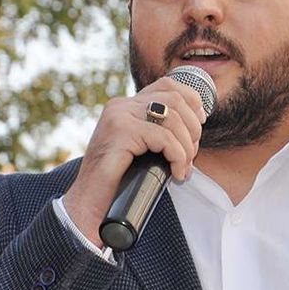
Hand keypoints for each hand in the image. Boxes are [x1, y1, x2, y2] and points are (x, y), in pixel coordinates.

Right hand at [64, 76, 206, 244]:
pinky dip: (178, 157)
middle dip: (193, 128)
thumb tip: (196, 126)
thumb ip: (157, 132)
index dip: (192, 100)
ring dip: (187, 146)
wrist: (89, 204)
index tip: (200, 124)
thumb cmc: (117, 182)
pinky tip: (177, 173)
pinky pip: (164, 138)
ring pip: (173, 118)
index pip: (167, 85)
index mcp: (125, 106)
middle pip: (175, 99)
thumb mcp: (140, 149)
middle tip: (191, 155)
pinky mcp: (121, 132)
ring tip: (183, 167)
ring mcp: (119, 117)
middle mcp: (121, 106)